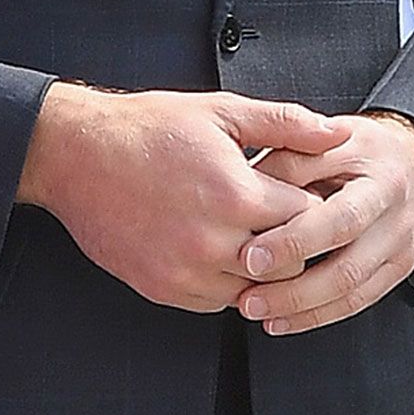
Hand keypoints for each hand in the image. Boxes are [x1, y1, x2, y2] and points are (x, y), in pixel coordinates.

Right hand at [19, 85, 342, 312]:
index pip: (311, 221)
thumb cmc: (147, 128)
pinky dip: (225, 282)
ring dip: (259, 268)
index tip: (303, 195)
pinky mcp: (163, 289)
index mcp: (237, 195)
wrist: (75, 155)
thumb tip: (338, 133)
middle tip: (280, 221)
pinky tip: (217, 251)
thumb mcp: (221, 112)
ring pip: (256, 290)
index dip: (312, 205)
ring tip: (249, 236)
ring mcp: (187, 271)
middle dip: (293, 243)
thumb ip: (286, 125)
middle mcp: (215, 241)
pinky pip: (217, 302)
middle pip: (290, 264)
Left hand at [234, 113, 413, 335]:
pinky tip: (282, 320)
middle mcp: (395, 217)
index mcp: (379, 178)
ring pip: (352, 291)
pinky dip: (317, 316)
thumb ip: (290, 160)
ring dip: (301, 309)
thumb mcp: (328, 139)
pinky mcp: (397, 270)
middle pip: (348, 266)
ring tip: (257, 311)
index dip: (294, 241)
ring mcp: (400, 248)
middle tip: (248, 297)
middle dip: (294, 288)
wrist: (413, 162)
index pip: (339, 218)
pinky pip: (358, 302)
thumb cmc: (359, 149)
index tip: (250, 255)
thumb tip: (247, 191)